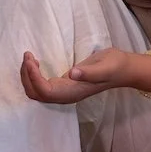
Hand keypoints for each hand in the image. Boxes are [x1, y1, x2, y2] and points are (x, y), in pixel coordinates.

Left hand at [20, 47, 150, 104]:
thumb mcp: (105, 66)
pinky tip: (35, 64)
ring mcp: (64, 92)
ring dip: (27, 76)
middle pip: (35, 93)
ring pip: (36, 91)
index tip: (31, 59)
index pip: (44, 91)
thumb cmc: (115, 66)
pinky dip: (33, 76)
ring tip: (29, 58)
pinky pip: (41, 86)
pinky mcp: (64, 86)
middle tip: (27, 55)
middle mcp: (65, 96)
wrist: (124, 69)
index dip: (34, 77)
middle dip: (27, 76)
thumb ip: (89, 72)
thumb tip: (72, 74)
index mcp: (73, 93)